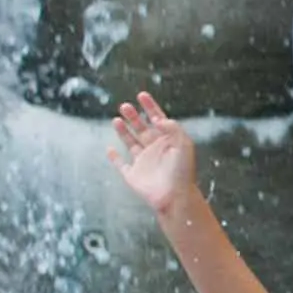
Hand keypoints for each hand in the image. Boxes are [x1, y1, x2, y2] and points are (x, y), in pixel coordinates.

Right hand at [107, 92, 199, 216]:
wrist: (174, 196)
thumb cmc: (182, 172)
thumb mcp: (184, 145)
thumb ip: (173, 129)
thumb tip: (160, 119)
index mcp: (168, 142)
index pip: (158, 120)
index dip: (150, 107)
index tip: (142, 95)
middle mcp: (155, 150)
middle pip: (142, 129)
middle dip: (134, 117)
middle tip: (125, 105)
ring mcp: (143, 162)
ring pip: (131, 143)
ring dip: (123, 131)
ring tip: (117, 118)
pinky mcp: (133, 175)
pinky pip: (121, 165)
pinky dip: (114, 158)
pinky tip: (109, 149)